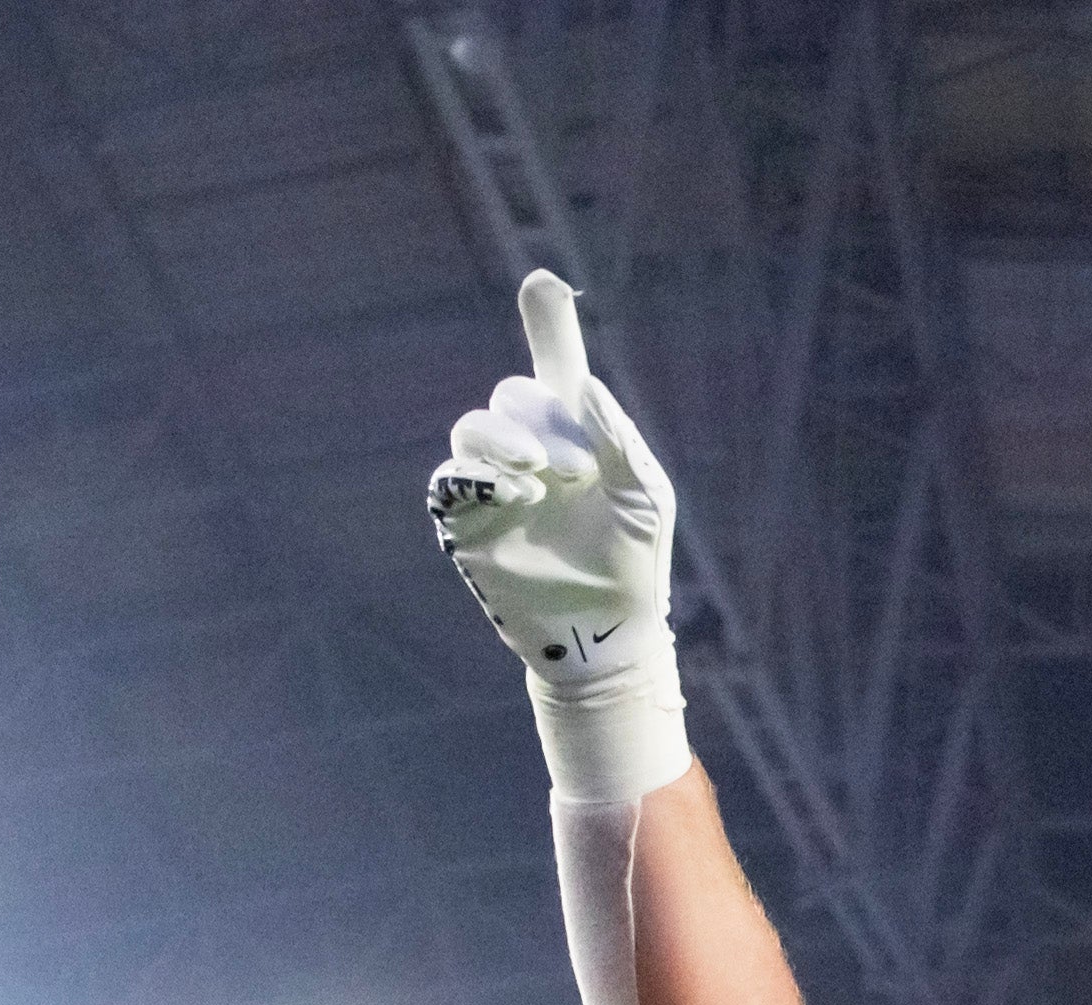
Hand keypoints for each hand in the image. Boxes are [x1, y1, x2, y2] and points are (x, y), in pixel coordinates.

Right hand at [430, 269, 685, 802]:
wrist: (609, 633)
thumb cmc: (633, 564)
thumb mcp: (642, 496)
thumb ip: (617, 438)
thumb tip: (585, 387)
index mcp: (577, 436)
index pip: (557, 372)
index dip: (548, 326)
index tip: (543, 285)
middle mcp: (531, 451)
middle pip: (513, 395)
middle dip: (541, 420)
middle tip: (576, 469)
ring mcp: (495, 485)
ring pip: (474, 428)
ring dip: (505, 439)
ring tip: (540, 475)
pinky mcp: (466, 523)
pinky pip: (449, 479)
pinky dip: (477, 475)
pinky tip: (515, 494)